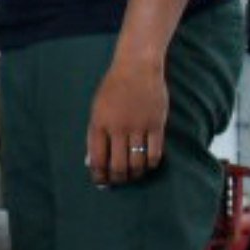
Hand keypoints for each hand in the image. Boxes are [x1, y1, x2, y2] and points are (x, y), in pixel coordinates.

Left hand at [86, 57, 171, 185]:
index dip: (99, 175)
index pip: (97, 159)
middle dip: (118, 178)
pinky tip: (148, 164)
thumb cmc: (114, 88)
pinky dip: (151, 164)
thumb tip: (92, 161)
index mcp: (99, 124)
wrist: (137, 66)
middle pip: (118, 166)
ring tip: (134, 175)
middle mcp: (118, 128)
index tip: (101, 182)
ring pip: (137, 163)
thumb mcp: (97, 109)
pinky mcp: (157, 124)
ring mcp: (138, 126)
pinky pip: (155, 153)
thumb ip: (95, 134)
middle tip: (119, 180)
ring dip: (135, 174)